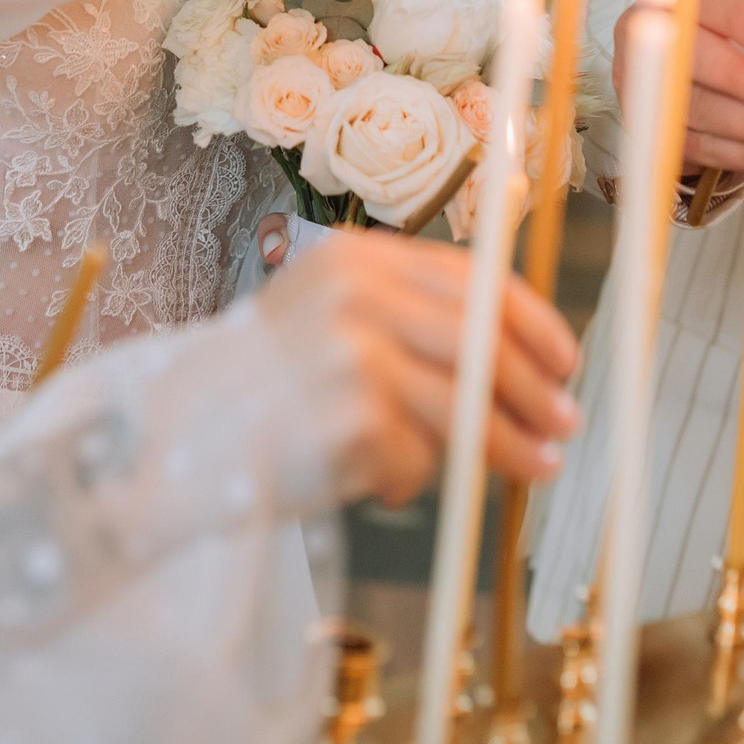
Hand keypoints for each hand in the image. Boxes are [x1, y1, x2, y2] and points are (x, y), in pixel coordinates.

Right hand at [255, 230, 580, 507]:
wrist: (177, 432)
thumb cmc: (266, 383)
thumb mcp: (330, 317)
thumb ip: (411, 318)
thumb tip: (524, 359)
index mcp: (357, 259)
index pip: (472, 278)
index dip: (531, 321)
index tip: (565, 360)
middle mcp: (356, 295)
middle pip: (480, 340)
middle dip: (534, 389)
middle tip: (565, 423)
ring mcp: (352, 355)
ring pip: (463, 403)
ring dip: (509, 445)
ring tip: (537, 467)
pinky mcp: (350, 419)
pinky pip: (414, 456)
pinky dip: (411, 479)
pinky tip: (389, 485)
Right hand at [612, 0, 743, 174]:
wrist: (683, 65)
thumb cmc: (725, 36)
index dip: (739, 19)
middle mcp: (640, 32)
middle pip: (685, 53)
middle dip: (736, 76)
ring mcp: (636, 81)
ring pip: (690, 106)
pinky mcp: (644, 124)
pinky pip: (691, 144)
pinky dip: (734, 151)